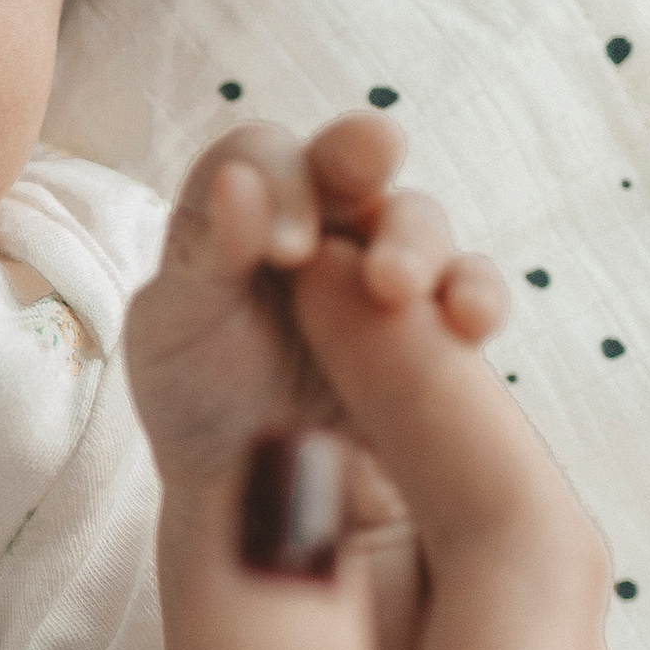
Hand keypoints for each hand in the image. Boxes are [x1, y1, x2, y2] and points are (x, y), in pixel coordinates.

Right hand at [0, 210, 607, 649]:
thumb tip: (288, 472)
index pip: (516, 554)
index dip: (434, 383)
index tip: (318, 246)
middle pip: (442, 537)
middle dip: (373, 348)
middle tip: (279, 171)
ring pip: (332, 586)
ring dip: (281, 414)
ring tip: (208, 240)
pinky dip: (209, 534)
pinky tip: (176, 439)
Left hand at [126, 112, 506, 649]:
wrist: (244, 494)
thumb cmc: (194, 398)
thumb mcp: (172, 329)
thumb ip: (201, 254)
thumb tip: (237, 181)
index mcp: (245, 207)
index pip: (266, 154)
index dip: (278, 183)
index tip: (280, 252)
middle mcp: (322, 221)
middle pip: (353, 161)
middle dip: (361, 168)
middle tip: (358, 192)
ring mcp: (383, 269)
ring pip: (417, 222)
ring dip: (415, 244)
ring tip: (397, 287)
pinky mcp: (437, 325)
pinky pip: (472, 292)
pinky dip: (477, 297)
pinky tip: (469, 323)